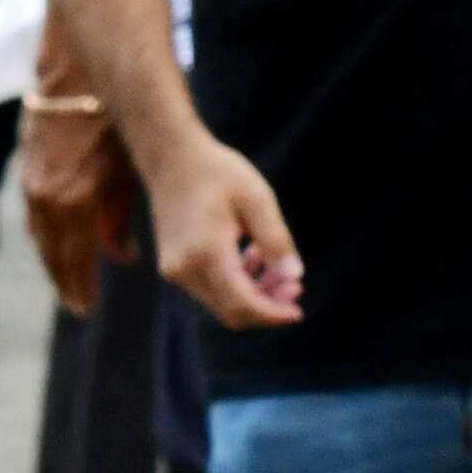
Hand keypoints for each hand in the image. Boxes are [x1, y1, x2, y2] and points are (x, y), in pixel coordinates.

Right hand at [19, 102, 138, 314]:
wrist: (79, 73)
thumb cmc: (117, 119)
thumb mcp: (129, 170)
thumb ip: (120, 216)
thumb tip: (121, 253)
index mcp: (72, 200)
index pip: (74, 258)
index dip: (80, 285)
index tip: (87, 309)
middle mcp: (44, 197)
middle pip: (51, 254)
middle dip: (65, 280)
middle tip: (78, 303)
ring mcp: (30, 182)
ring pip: (39, 235)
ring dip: (53, 259)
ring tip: (69, 281)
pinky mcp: (26, 168)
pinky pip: (33, 214)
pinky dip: (45, 233)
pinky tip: (57, 242)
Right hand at [147, 129, 303, 329]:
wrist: (172, 158)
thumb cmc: (219, 173)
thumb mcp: (257, 199)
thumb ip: (276, 239)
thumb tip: (295, 277)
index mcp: (205, 253)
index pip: (241, 304)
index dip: (272, 314)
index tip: (298, 313)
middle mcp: (184, 268)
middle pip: (231, 310)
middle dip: (267, 306)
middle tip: (296, 286)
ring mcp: (175, 269)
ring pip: (221, 302)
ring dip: (254, 294)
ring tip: (281, 270)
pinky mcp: (174, 266)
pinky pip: (210, 288)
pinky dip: (237, 283)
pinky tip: (254, 257)